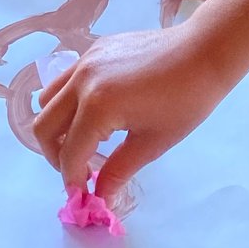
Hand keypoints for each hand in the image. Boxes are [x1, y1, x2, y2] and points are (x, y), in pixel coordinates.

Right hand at [33, 23, 235, 203]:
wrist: (204, 51)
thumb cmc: (186, 100)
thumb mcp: (152, 143)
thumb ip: (118, 171)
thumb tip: (101, 198)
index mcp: (97, 106)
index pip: (70, 153)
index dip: (73, 180)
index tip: (83, 197)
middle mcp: (82, 81)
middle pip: (44, 127)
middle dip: (56, 157)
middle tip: (79, 173)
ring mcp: (85, 60)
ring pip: (48, 101)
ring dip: (58, 127)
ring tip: (86, 141)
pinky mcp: (94, 49)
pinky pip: (66, 80)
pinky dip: (70, 102)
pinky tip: (99, 113)